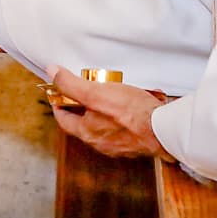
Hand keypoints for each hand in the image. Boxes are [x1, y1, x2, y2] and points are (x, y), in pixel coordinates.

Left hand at [47, 65, 174, 160]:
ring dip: (106, 109)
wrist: (164, 130)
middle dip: (85, 105)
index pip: (64, 119)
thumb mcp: (96, 93)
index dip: (59, 104)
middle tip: (88, 90)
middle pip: (85, 122)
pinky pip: (125, 127)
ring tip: (112, 94)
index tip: (58, 95)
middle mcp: (102, 142)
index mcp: (87, 133)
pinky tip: (133, 104)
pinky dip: (125, 115)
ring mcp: (120, 144)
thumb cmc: (132, 114)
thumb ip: (71, 84)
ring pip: (105, 124)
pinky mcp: (136, 142)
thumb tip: (52, 73)